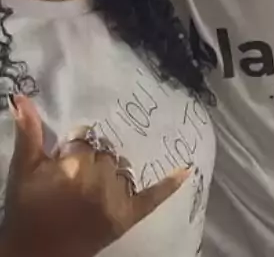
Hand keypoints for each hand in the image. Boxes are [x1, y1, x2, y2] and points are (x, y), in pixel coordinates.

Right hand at [0, 95, 189, 256]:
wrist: (35, 256)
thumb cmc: (27, 211)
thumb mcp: (24, 170)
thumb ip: (28, 132)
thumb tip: (22, 97)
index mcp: (76, 164)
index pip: (85, 139)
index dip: (73, 149)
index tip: (63, 161)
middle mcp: (101, 178)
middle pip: (105, 153)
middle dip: (92, 161)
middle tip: (73, 179)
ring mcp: (117, 198)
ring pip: (123, 168)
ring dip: (112, 172)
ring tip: (92, 188)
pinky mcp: (127, 217)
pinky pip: (153, 197)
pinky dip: (169, 184)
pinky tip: (187, 169)